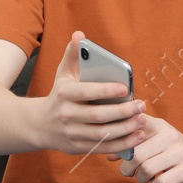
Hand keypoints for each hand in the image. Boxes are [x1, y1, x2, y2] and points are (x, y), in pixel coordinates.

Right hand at [35, 30, 146, 155]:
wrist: (40, 125)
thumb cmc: (59, 95)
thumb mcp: (62, 74)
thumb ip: (72, 54)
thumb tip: (79, 35)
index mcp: (64, 94)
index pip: (86, 92)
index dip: (106, 91)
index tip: (125, 88)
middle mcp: (67, 115)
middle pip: (98, 116)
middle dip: (122, 112)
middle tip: (141, 105)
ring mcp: (72, 133)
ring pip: (103, 134)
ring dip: (125, 129)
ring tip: (142, 121)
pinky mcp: (78, 148)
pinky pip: (103, 147)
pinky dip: (122, 144)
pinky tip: (137, 137)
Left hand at [111, 114, 182, 182]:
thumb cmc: (172, 154)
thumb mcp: (155, 143)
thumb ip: (132, 145)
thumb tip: (108, 155)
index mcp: (159, 126)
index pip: (135, 123)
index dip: (120, 136)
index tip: (115, 148)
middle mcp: (170, 135)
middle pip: (136, 154)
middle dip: (127, 168)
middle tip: (128, 172)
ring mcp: (180, 152)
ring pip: (146, 169)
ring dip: (140, 178)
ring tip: (143, 178)